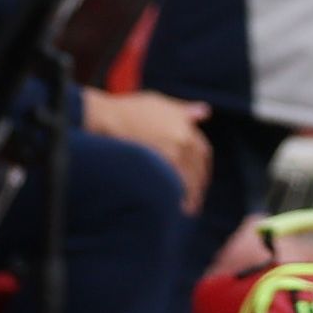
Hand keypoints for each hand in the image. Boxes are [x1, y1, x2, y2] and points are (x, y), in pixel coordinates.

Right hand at [83, 88, 212, 209]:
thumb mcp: (161, 103)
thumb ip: (185, 111)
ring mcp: (169, 154)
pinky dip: (177, 197)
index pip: (203, 152)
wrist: (107, 118)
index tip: (202, 178)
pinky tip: (176, 206)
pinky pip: (172, 186)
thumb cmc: (130, 109)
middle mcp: (182, 141)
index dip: (204, 167)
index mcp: (186, 128)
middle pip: (197, 169)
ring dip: (192, 196)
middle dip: (199, 185)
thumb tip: (205, 112)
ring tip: (189, 209)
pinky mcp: (155, 166)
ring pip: (188, 180)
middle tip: (197, 199)